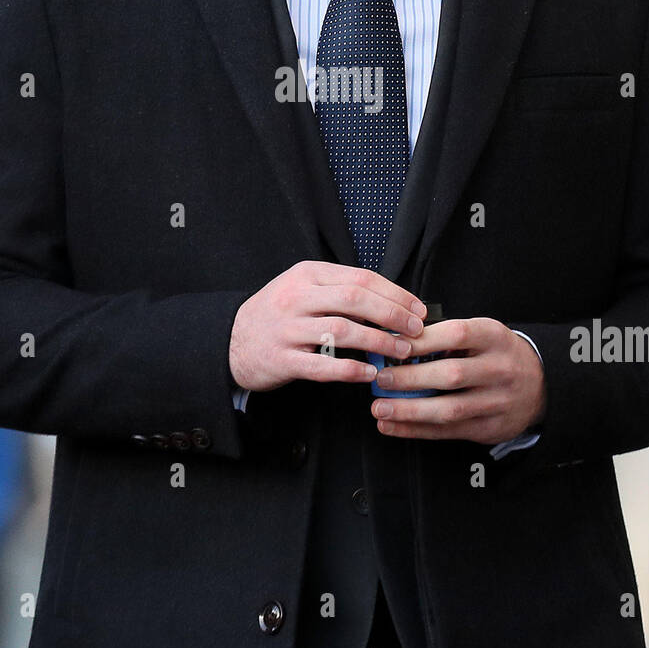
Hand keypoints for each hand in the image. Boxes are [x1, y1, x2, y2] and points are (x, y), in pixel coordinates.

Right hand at [229, 260, 426, 393]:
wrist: (231, 340)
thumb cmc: (277, 314)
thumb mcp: (303, 288)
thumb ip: (339, 290)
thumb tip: (391, 301)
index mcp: (308, 275)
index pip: (361, 278)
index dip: (395, 294)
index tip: (417, 309)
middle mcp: (297, 297)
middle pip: (356, 299)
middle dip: (393, 315)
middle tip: (416, 330)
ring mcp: (288, 329)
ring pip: (343, 331)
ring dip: (378, 342)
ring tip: (400, 352)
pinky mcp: (283, 360)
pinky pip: (323, 365)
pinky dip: (351, 369)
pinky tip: (370, 372)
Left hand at [370, 317, 545, 445]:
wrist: (541, 384)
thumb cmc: (497, 354)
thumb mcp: (482, 334)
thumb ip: (447, 337)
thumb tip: (396, 341)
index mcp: (494, 337)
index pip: (456, 335)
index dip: (422, 340)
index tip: (392, 344)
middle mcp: (499, 369)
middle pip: (452, 375)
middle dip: (411, 378)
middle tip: (381, 379)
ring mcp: (497, 401)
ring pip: (450, 409)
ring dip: (409, 411)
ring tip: (380, 408)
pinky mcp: (490, 428)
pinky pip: (448, 432)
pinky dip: (416, 430)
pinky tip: (393, 426)